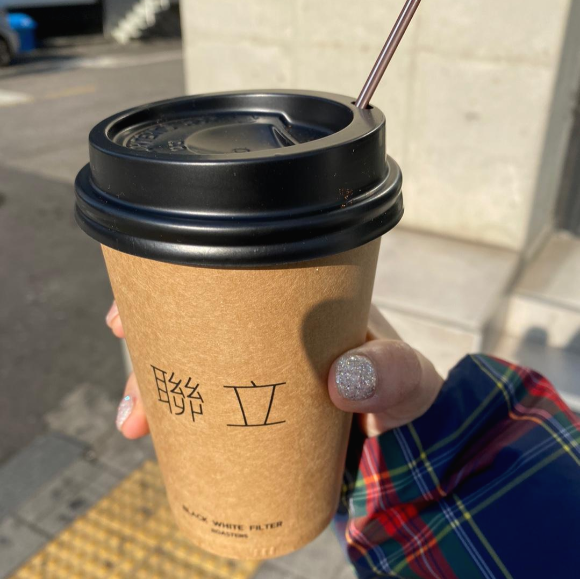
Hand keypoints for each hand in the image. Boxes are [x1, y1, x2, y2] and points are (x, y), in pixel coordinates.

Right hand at [106, 302, 442, 438]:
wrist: (405, 436)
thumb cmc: (404, 393)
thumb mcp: (405, 378)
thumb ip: (393, 373)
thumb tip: (345, 379)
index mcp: (297, 303)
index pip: (232, 280)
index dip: (179, 287)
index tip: (135, 307)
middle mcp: (268, 330)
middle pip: (196, 325)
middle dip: (154, 344)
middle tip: (130, 361)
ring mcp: (257, 370)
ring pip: (193, 368)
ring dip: (157, 389)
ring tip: (135, 420)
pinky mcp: (253, 408)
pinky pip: (207, 407)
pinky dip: (180, 420)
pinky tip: (157, 438)